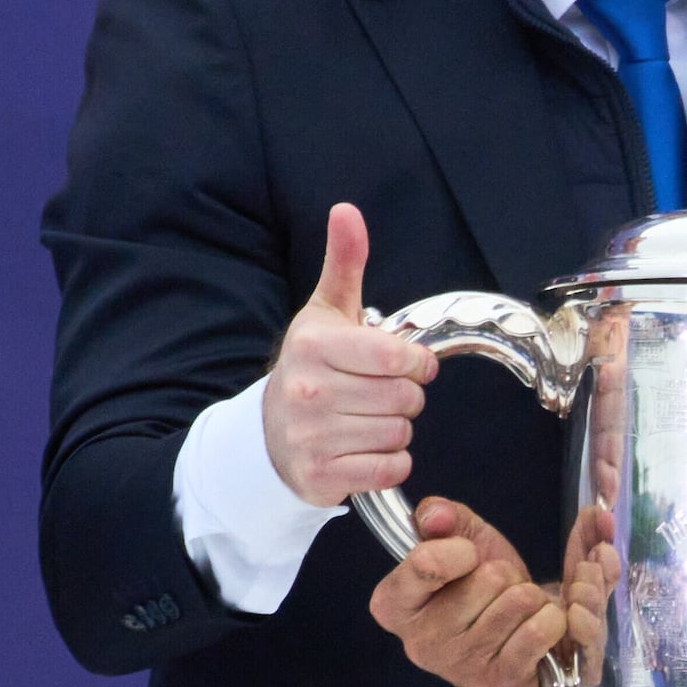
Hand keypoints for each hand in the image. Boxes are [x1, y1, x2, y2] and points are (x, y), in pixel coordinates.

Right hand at [262, 204, 430, 506]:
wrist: (270, 434)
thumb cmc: (312, 367)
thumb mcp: (326, 311)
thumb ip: (344, 262)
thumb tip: (347, 210)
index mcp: (313, 345)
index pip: (396, 357)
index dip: (416, 362)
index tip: (410, 364)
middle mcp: (307, 391)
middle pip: (404, 398)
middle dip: (405, 396)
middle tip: (381, 393)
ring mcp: (310, 436)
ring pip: (399, 434)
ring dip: (397, 429)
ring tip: (369, 418)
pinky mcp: (320, 475)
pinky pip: (389, 469)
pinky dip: (390, 462)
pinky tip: (366, 447)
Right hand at [370, 497, 607, 686]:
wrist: (518, 623)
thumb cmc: (480, 582)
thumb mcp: (458, 536)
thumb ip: (439, 515)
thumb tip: (435, 515)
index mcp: (394, 605)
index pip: (426, 563)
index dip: (460, 549)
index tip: (467, 554)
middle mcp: (419, 644)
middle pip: (487, 580)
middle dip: (504, 574)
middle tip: (495, 591)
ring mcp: (460, 669)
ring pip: (518, 602)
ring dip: (528, 596)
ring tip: (514, 608)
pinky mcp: (499, 683)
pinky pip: (540, 629)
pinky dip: (550, 617)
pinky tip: (533, 625)